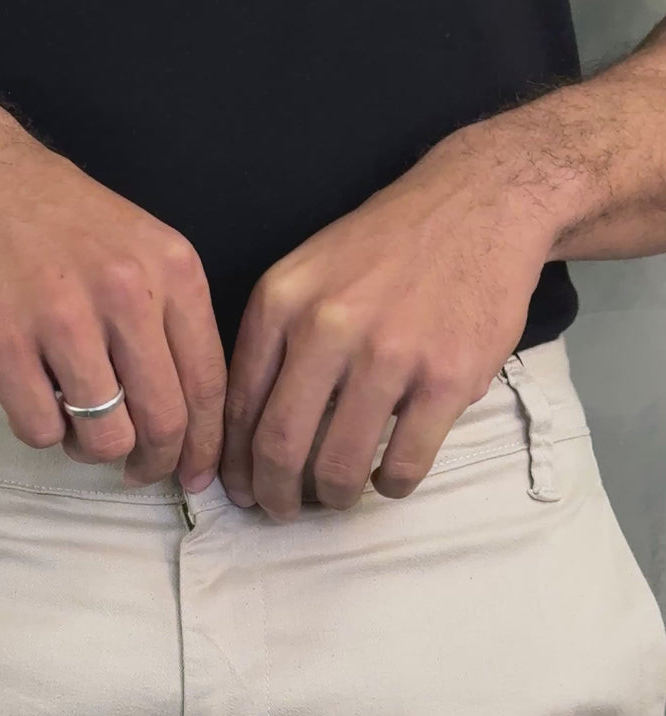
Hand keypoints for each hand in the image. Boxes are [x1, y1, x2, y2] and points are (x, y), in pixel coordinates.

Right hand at [0, 94, 226, 488]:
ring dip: (93, 450)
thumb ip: (171, 323)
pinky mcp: (3, 343)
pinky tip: (38, 403)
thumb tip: (190, 419)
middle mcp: (126, 294)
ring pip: (105, 436)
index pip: (207, 384)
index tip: (195, 474)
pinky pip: (41, 429)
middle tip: (137, 470)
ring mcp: (62, 319)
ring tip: (79, 430)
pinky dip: (44, 433)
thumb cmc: (59, 222)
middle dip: (155, 463)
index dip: (205, 446)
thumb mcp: (142, 249)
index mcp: (172, 272)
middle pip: (163, 422)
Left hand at [218, 126, 556, 520]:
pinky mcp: (446, 378)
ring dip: (333, 498)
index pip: (239, 407)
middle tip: (282, 512)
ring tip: (337, 498)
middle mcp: (328, 327)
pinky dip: (390, 486)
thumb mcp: (308, 274)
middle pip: (280, 447)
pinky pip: (403, 463)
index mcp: (281, 302)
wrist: (480, 204)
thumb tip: (247, 434)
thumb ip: (275, 343)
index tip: (240, 490)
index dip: (235, 464)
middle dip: (274, 496)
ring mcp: (390, 354)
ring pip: (339, 466)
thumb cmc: (387, 248)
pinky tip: (388, 479)